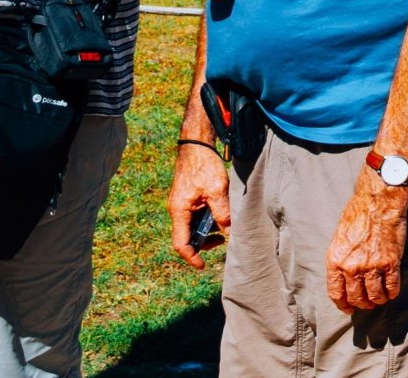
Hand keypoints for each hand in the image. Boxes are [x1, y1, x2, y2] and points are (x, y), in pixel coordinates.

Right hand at [167, 143, 229, 267]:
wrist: (196, 143)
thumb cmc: (203, 164)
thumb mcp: (216, 190)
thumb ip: (222, 213)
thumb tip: (230, 232)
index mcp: (179, 211)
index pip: (181, 243)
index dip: (191, 257)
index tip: (203, 265)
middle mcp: (177, 209)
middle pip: (187, 237)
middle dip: (203, 242)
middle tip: (222, 240)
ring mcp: (182, 203)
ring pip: (192, 226)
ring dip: (207, 230)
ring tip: (224, 225)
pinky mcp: (188, 197)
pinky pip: (195, 215)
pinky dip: (207, 219)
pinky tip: (221, 212)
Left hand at [326, 172, 407, 310]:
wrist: (378, 202)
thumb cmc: (357, 215)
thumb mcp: (339, 239)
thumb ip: (340, 260)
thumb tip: (343, 278)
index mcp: (335, 261)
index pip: (336, 293)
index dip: (343, 305)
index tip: (349, 308)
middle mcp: (352, 267)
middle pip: (356, 298)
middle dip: (362, 304)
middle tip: (367, 304)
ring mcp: (372, 267)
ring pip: (375, 296)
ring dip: (378, 300)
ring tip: (380, 299)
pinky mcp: (390, 263)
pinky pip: (392, 287)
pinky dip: (392, 293)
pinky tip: (392, 292)